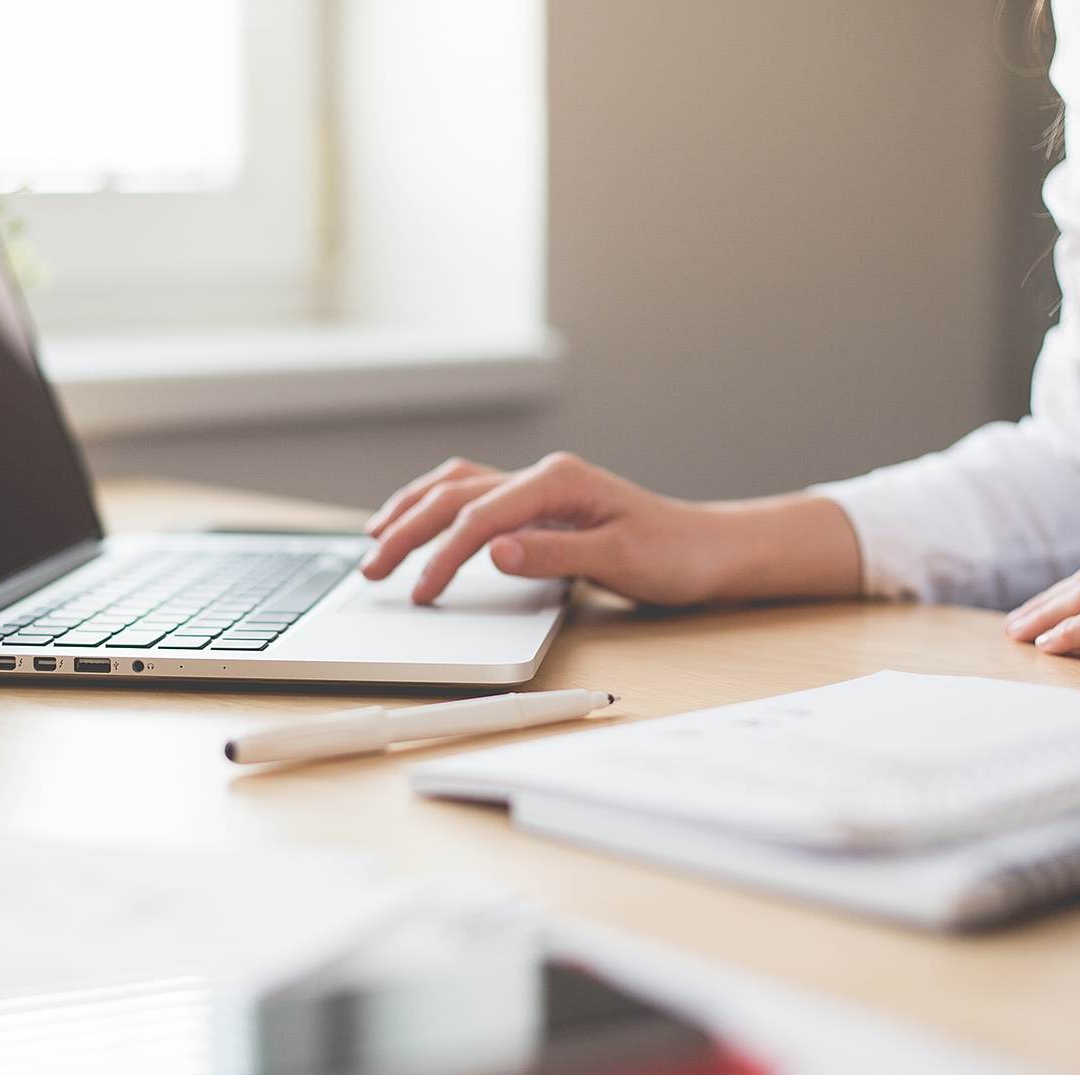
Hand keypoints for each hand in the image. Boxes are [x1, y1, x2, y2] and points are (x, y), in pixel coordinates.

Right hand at [359, 452, 737, 605]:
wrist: (707, 549)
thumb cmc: (672, 554)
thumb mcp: (618, 560)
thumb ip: (553, 555)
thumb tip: (493, 551)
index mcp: (558, 481)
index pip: (480, 517)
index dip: (442, 556)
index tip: (420, 593)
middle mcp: (543, 476)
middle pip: (455, 496)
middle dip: (406, 530)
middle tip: (371, 570)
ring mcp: (539, 487)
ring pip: (456, 487)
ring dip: (411, 510)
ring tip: (374, 539)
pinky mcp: (539, 505)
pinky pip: (473, 496)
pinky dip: (436, 507)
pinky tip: (419, 522)